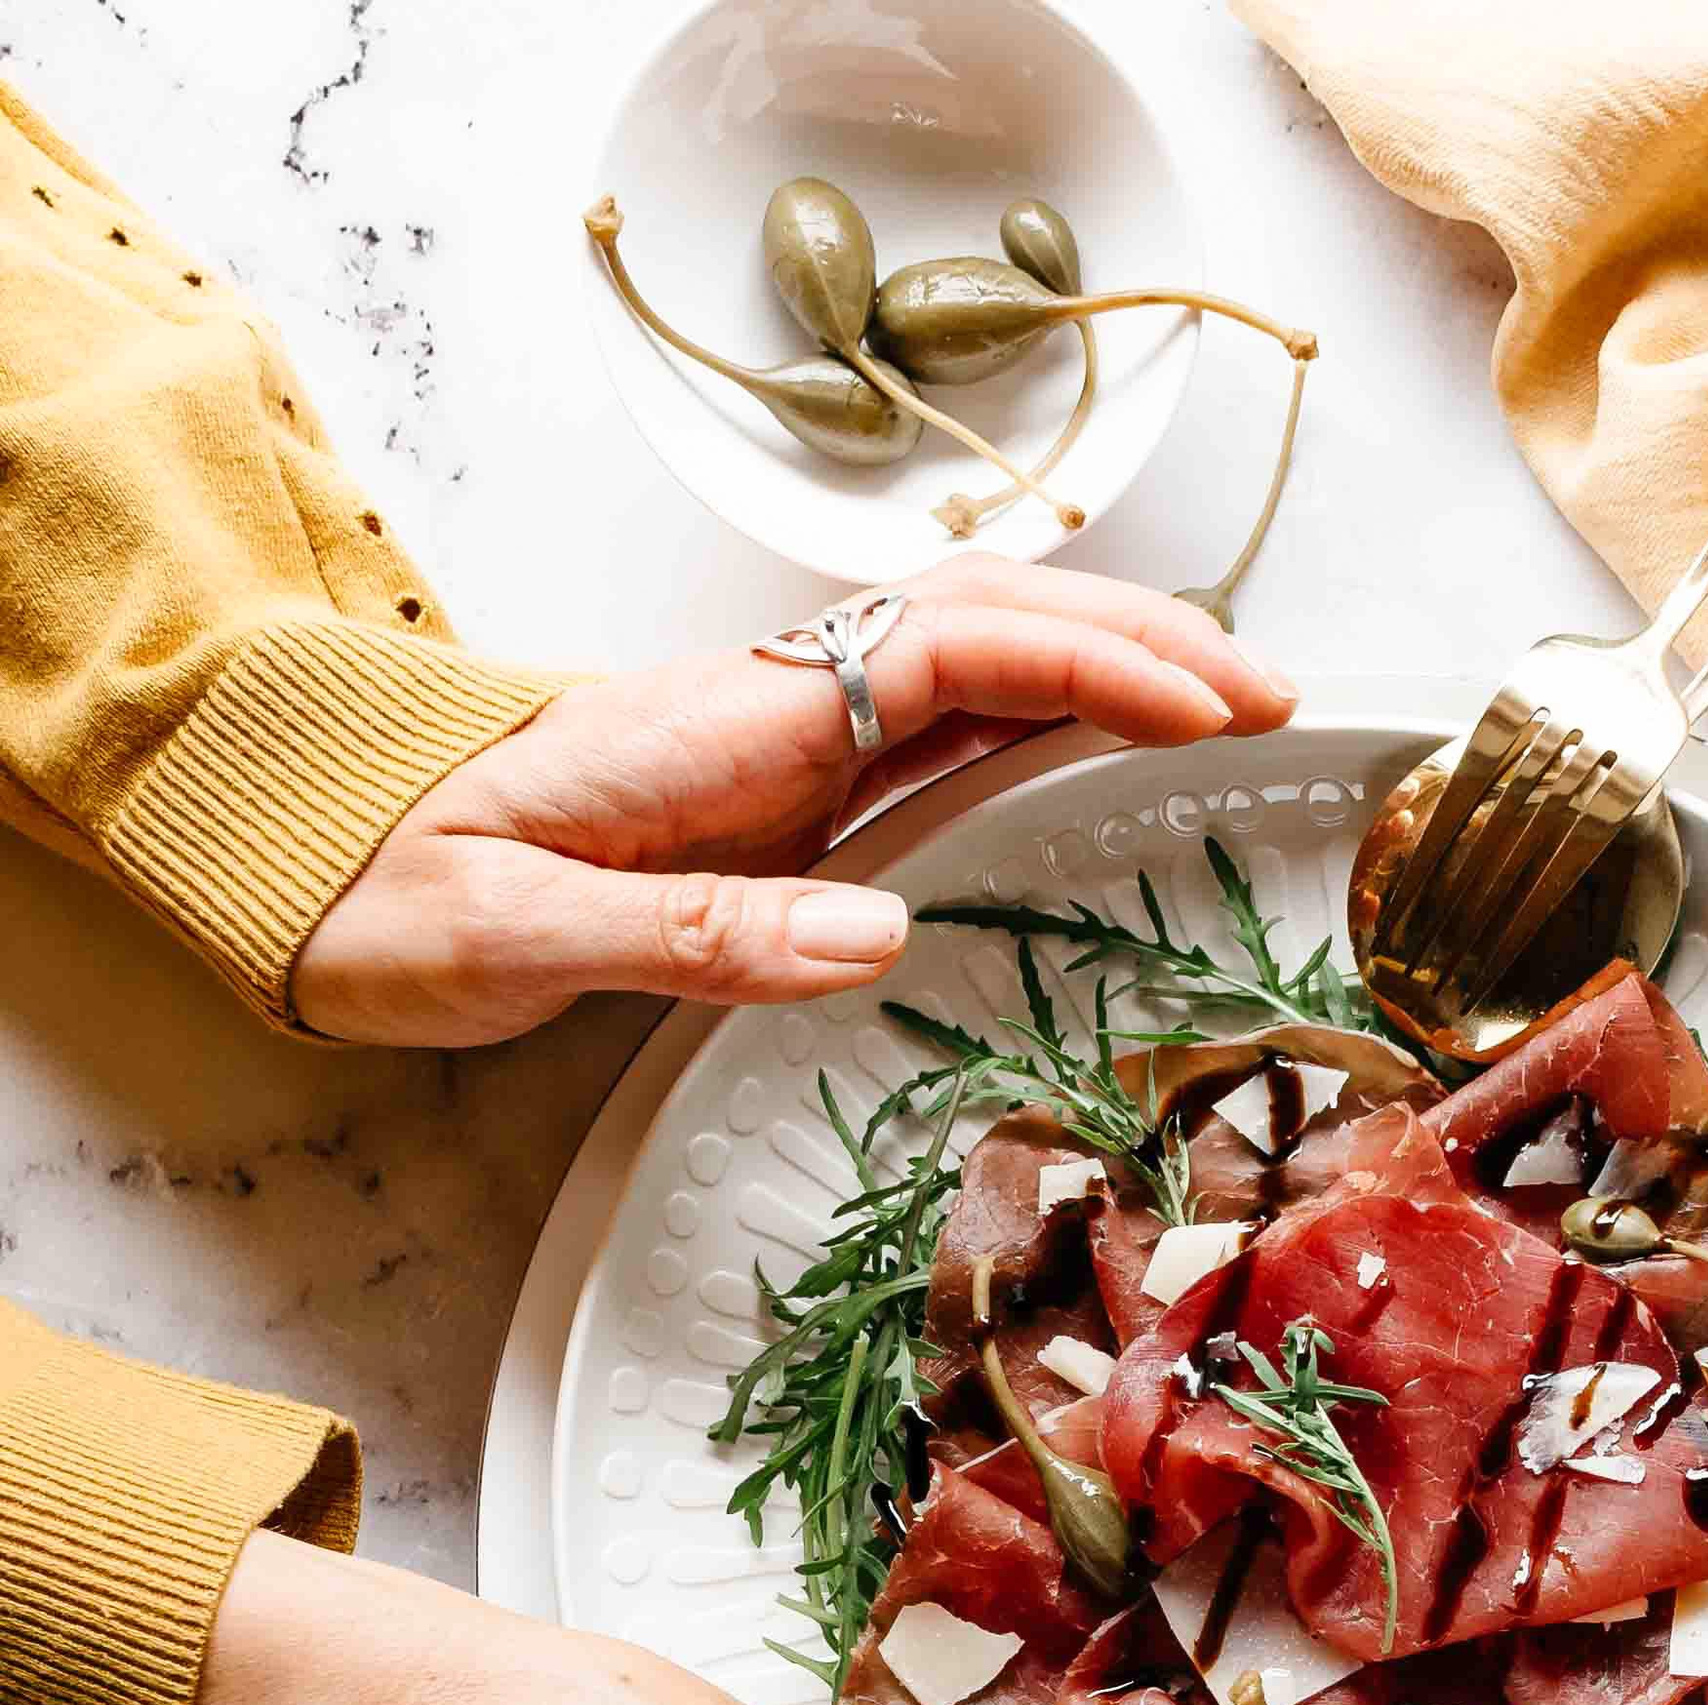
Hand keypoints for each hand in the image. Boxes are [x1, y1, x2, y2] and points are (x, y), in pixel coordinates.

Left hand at [295, 560, 1293, 1045]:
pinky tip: (1100, 754)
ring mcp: (772, 745)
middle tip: (1270, 693)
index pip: (942, 652)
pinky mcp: (769, 790)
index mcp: (715, 725)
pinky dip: (1040, 724)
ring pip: (973, 667)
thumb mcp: (514, 935)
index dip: (1086, 663)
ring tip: (1224, 706)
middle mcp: (761, 711)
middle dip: (1138, 641)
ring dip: (1105, 669)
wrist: (298, 863)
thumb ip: (692, 930)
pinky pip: (930, 735)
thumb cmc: (389, 894)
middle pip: (986, 627)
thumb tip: (882, 934)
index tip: (1200, 702)